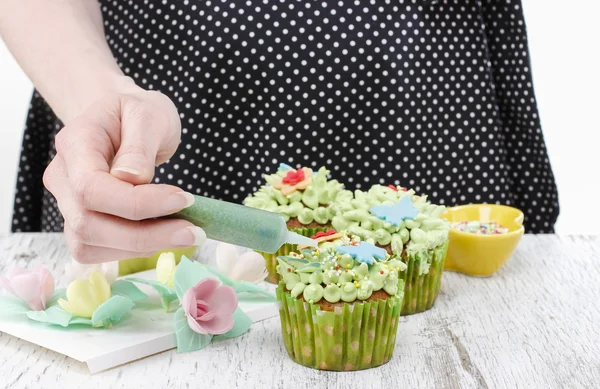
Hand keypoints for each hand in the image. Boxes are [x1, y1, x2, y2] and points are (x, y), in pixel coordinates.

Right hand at [43, 80, 205, 263]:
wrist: (126, 121)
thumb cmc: (138, 113)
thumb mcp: (148, 114)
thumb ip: (139, 145)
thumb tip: (132, 179)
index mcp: (75, 144)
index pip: (92, 187)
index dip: (136, 203)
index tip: (183, 200)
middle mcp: (62, 177)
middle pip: (88, 223)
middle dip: (146, 235)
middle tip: (194, 232)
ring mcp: (67, 204)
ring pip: (90, 244)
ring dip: (142, 247)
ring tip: (185, 234)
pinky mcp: (81, 224)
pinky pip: (97, 251)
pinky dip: (133, 251)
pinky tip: (163, 237)